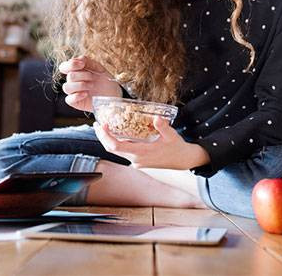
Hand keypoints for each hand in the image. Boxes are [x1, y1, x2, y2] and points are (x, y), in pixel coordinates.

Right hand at [58, 56, 121, 111]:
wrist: (114, 94)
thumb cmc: (105, 81)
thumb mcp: (99, 68)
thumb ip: (87, 62)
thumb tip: (78, 60)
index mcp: (76, 71)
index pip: (64, 67)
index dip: (71, 64)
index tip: (82, 64)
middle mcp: (73, 82)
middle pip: (70, 76)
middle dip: (83, 75)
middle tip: (93, 77)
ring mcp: (73, 92)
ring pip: (67, 87)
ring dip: (81, 85)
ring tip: (92, 86)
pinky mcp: (76, 102)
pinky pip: (69, 99)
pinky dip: (77, 96)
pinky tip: (86, 94)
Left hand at [93, 115, 210, 169]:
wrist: (183, 160)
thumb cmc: (177, 148)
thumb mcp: (171, 135)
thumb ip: (163, 127)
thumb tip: (157, 118)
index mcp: (141, 153)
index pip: (116, 146)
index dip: (106, 136)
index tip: (102, 125)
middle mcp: (136, 160)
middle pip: (112, 149)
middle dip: (102, 137)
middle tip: (97, 124)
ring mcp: (136, 161)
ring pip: (116, 151)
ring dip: (109, 140)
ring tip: (104, 127)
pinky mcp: (138, 161)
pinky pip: (123, 151)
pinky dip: (117, 142)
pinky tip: (117, 133)